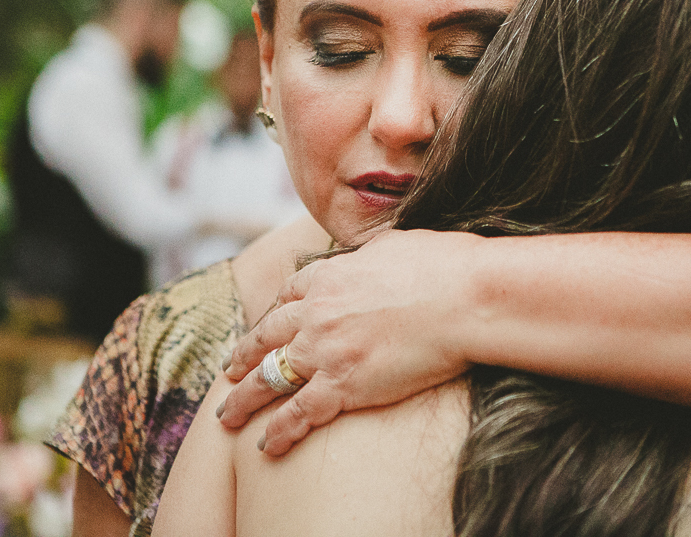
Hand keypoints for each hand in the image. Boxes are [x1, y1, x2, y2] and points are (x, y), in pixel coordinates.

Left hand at [217, 228, 478, 454]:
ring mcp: (325, 350)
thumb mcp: (395, 243)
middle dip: (243, 357)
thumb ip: (372, 252)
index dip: (274, 313)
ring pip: (269, 378)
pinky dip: (279, 432)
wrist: (464, 297)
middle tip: (229, 371)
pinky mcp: (343, 385)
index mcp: (329, 275)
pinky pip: (298, 413)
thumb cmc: (444, 265)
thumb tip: (374, 252)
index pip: (288, 295)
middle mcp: (316, 312)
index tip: (267, 324)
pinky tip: (266, 445)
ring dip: (243, 400)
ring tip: (226, 417)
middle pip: (266, 337)